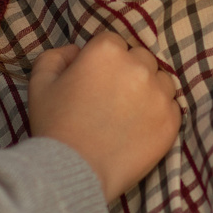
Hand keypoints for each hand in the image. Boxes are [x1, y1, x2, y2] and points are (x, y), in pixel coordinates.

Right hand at [27, 33, 179, 199]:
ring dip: (148, 90)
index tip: (96, 80)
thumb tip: (76, 51)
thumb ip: (56, 56)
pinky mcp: (171, 120)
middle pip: (141, 58)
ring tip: (127, 113)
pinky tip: (139, 128)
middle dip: (128, 71)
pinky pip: (172, 106)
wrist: (74, 170)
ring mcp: (159, 94)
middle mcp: (138, 66)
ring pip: (161, 80)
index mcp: (106, 51)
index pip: (113, 42)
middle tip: (111, 98)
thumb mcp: (41, 83)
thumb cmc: (55, 126)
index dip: (103, 60)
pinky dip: (158, 113)